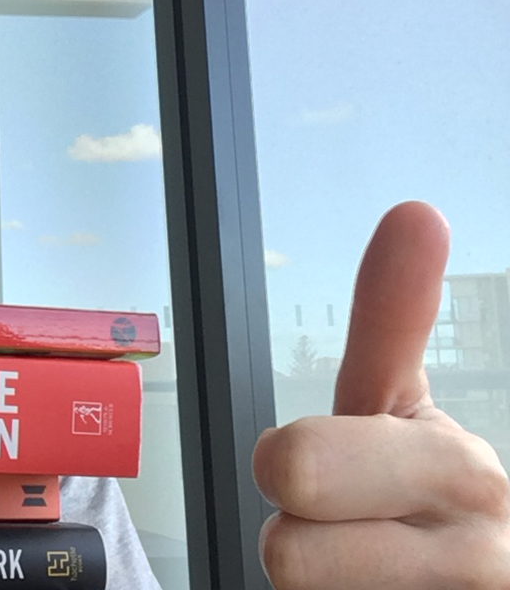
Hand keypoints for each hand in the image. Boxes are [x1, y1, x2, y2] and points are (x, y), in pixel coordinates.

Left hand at [253, 201, 509, 588]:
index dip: (306, 466)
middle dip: (291, 522)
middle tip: (335, 519)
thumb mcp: (403, 415)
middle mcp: (479, 552)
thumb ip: (392, 324)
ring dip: (313, 576)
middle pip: (286, 537)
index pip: (316, 460)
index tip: (303, 470)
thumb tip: (417, 211)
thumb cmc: (426, 509)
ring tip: (364, 568)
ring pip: (292, 573)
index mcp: (456, 469)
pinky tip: (371, 587)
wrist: (474, 588)